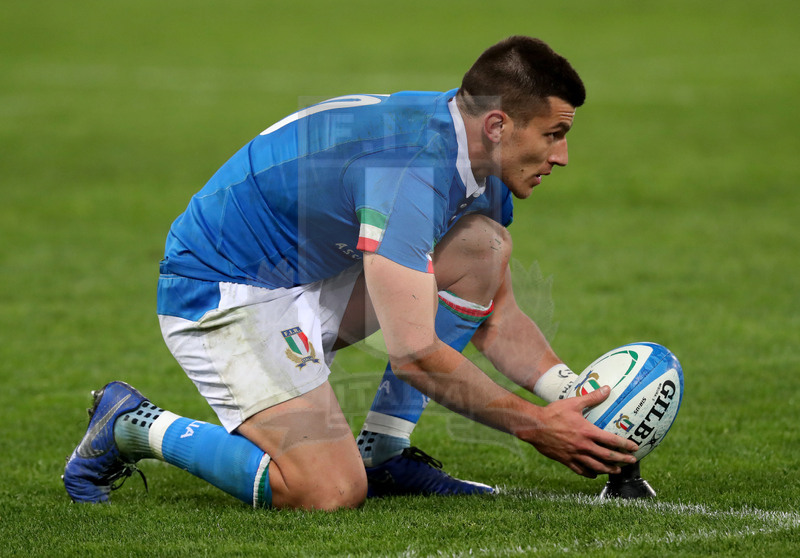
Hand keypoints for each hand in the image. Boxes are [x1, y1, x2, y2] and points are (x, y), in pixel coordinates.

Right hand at [523, 386, 638, 477]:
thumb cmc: (553, 412)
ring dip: (609, 469)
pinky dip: (590, 473)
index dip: (625, 445)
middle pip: (607, 457)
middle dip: (621, 460)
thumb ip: (592, 397)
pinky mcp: (566, 460)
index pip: (611, 441)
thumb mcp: (573, 403)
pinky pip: (581, 470)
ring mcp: (574, 455)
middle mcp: (583, 446)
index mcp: (587, 432)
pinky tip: (595, 474)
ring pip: (596, 466)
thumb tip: (607, 389)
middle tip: (631, 461)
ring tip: (617, 471)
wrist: (534, 426)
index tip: (635, 447)